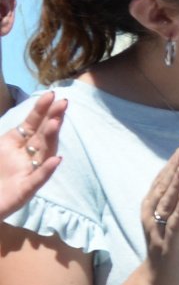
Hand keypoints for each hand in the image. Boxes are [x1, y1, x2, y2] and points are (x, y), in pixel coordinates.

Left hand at [0, 91, 64, 218]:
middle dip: (52, 118)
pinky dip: (47, 169)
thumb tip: (20, 120)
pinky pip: (38, 178)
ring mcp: (28, 172)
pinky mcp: (26, 190)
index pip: (32, 123)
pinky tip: (56, 160)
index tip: (52, 94)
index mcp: (15, 144)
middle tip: (63, 103)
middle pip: (42, 135)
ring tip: (56, 122)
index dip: (41, 109)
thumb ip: (9, 135)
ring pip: (43, 153)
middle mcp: (26, 156)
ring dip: (50, 138)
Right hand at [140, 147, 178, 284]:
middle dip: (174, 169)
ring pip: (168, 205)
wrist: (164, 280)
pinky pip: (175, 225)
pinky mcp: (170, 244)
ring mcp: (160, 230)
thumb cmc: (173, 244)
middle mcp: (152, 216)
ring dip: (176, 186)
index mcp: (153, 208)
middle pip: (164, 189)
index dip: (172, 165)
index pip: (162, 182)